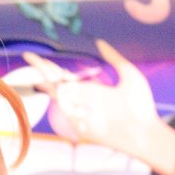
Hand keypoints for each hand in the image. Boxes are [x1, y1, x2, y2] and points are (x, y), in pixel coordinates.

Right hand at [23, 40, 174, 174]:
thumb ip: (114, 58)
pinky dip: (65, 101)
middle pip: (57, 84)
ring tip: (44, 69)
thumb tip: (99, 42)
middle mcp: (83, 102)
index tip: (33, 57)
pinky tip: (60, 88)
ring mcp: (82, 115)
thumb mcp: (130, 75)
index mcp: (91, 90)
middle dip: (44, 70)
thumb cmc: (141, 107)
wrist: (146, 132)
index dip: (49, 67)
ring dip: (53, 83)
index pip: (65, 76)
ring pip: (61, 96)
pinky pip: (69, 112)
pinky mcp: (83, 128)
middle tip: (29, 56)